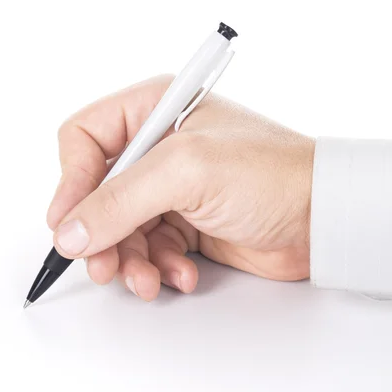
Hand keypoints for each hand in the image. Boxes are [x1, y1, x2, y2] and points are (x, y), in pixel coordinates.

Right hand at [47, 75, 314, 300]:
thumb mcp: (186, 173)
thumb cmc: (273, 173)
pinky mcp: (188, 223)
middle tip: (103, 265)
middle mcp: (160, 148)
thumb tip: (70, 230)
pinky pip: (151, 248)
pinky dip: (159, 267)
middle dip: (99, 234)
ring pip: (122, 228)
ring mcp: (174, 189)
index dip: (70, 182)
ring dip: (129, 259)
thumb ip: (120, 200)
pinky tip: (181, 274)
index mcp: (156, 111)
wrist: (324, 217)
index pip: (85, 140)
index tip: (67, 222)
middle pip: (99, 193)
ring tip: (146, 279)